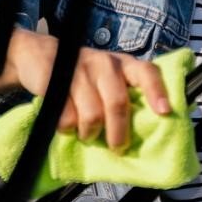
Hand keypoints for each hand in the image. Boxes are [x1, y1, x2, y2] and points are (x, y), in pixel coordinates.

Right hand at [8, 30, 170, 149]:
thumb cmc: (81, 73)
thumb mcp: (107, 76)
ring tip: (87, 135)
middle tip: (117, 147)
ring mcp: (79, 70)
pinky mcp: (55, 79)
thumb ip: (124, 93)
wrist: (37, 54)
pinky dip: (67, 129)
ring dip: (90, 133)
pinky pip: (67, 117)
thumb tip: (149, 129)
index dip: (157, 92)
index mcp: (122, 63)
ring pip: (92, 116)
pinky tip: (66, 126)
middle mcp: (104, 63)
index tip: (164, 112)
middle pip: (117, 104)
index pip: (146, 72)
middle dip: (119, 133)